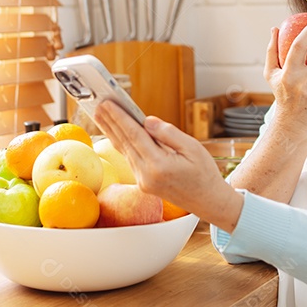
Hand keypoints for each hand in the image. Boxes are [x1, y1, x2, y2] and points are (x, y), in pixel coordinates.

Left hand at [93, 101, 243, 232]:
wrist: (208, 202)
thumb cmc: (204, 173)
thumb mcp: (193, 148)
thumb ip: (168, 133)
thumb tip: (147, 121)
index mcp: (159, 165)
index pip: (134, 136)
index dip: (120, 118)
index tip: (108, 104)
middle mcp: (146, 175)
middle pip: (124, 143)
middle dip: (110, 122)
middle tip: (98, 105)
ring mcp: (142, 181)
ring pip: (124, 151)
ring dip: (112, 132)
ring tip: (101, 116)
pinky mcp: (142, 183)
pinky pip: (129, 158)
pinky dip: (122, 143)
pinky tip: (116, 133)